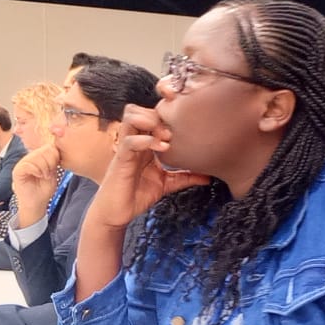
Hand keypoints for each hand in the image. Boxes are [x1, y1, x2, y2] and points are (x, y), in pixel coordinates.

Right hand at [12, 144, 60, 228]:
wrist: (37, 203)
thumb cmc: (45, 189)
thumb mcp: (53, 172)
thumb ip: (54, 160)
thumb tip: (57, 149)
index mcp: (38, 157)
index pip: (49, 147)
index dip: (55, 156)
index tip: (56, 167)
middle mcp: (29, 158)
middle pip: (44, 150)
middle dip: (51, 162)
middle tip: (50, 173)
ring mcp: (22, 163)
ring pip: (36, 156)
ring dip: (44, 167)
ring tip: (45, 176)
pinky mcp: (17, 171)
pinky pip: (27, 165)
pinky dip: (36, 170)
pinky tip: (39, 176)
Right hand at [87, 104, 208, 228]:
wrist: (117, 213)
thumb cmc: (137, 195)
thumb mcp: (167, 183)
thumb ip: (185, 177)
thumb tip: (208, 177)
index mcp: (144, 143)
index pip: (150, 116)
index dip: (165, 114)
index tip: (183, 124)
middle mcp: (134, 142)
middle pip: (138, 110)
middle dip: (157, 114)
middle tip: (173, 131)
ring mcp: (126, 149)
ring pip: (130, 118)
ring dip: (150, 122)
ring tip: (166, 137)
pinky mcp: (121, 160)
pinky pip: (129, 141)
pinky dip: (145, 140)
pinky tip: (161, 148)